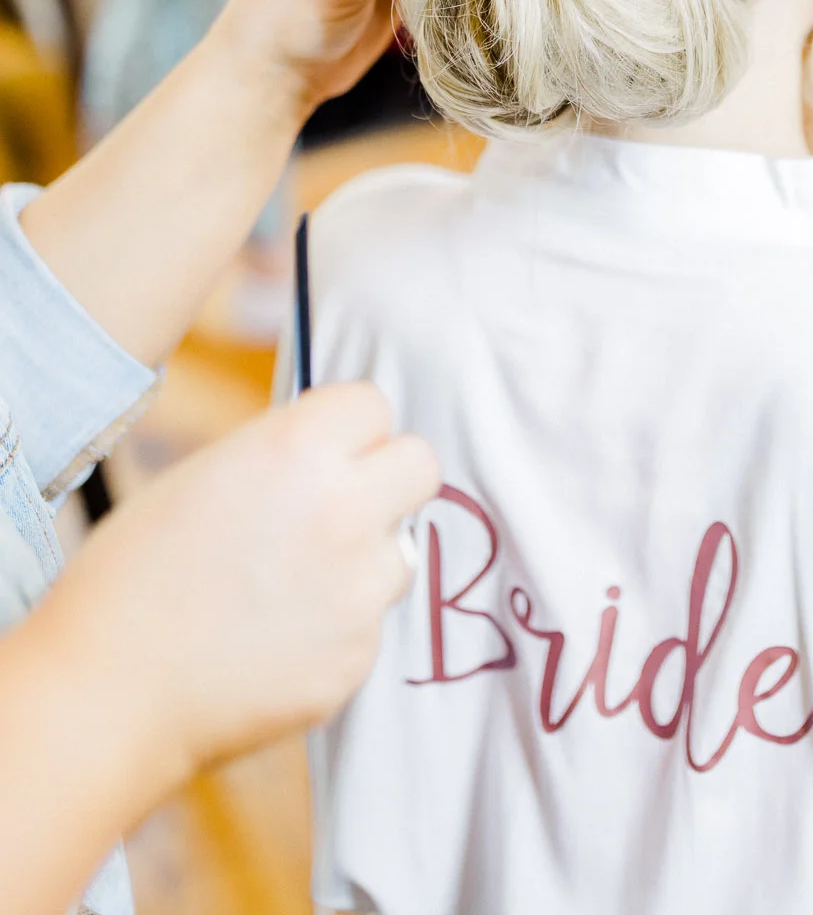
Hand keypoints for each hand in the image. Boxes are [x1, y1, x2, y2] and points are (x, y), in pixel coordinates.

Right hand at [39, 386, 438, 788]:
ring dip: (364, 559)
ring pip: (401, 548)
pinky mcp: (357, 657)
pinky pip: (370, 621)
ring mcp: (357, 589)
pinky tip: (277, 639)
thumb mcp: (203, 477)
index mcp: (295, 449)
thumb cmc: (133, 576)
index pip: (374, 403)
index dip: (348, 429)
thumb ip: (281, 455)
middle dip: (387, 478)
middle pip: (420, 463)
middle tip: (341, 505)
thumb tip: (330, 451)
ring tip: (291, 585)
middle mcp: (342, 509)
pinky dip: (338, 627)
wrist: (109, 692)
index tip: (326, 452)